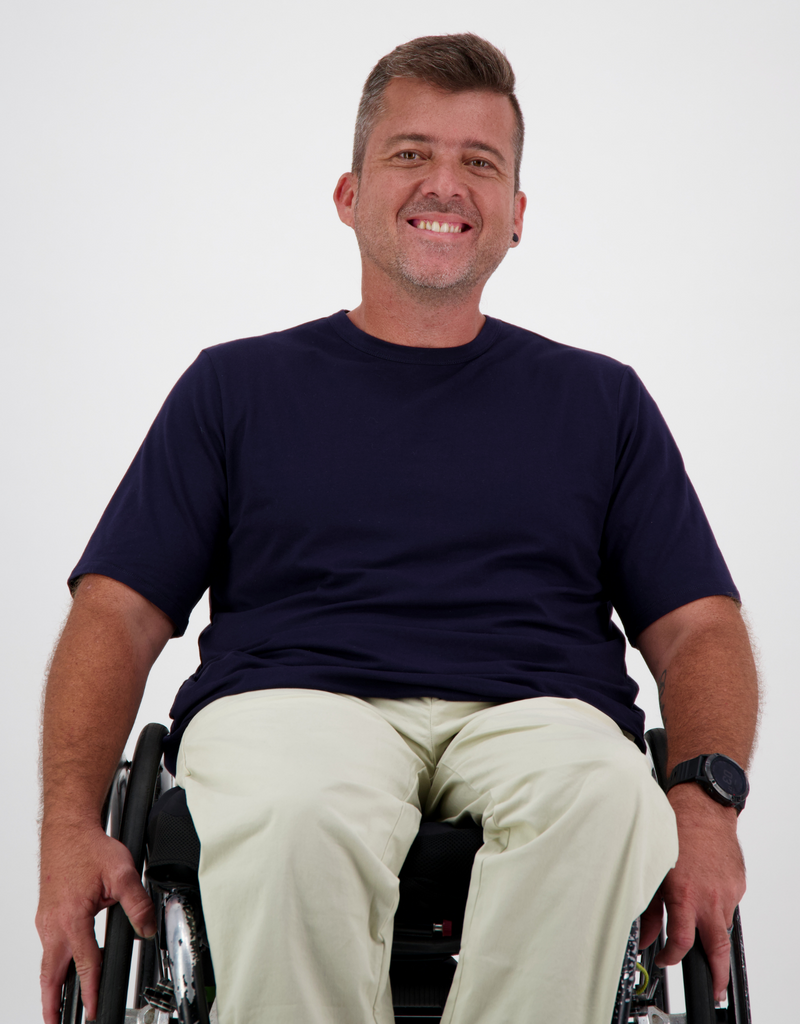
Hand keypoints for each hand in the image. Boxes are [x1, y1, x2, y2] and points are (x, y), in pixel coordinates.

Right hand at [36, 820, 156, 1023]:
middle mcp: (54, 923)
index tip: (93, 1009)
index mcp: (72, 917)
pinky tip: (62, 968)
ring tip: (56, 1007)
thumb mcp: (122, 872)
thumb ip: (137, 903)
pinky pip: (47, 946)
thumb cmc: (89, 847)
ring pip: (47, 962)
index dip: (91, 989)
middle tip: (56, 1023)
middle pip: (51, 974)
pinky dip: (52, 964)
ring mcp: (46, 920)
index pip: (85, 962)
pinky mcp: (46, 914)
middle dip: (53, 1003)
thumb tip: (147, 927)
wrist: (68, 828)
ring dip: (51, 986)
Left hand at [640, 784, 744, 1002]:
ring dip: (710, 929)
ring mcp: (727, 892)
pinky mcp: (738, 884)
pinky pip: (728, 903)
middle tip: (714, 988)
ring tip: (698, 916)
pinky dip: (717, 904)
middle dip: (716, 974)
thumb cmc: (675, 832)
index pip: (682, 942)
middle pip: (716, 948)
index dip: (671, 957)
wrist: (703, 809)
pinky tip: (705, 888)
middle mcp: (709, 898)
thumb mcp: (653, 871)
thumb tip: (644, 935)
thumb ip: (648, 909)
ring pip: (721, 924)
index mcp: (685, 895)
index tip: (665, 959)